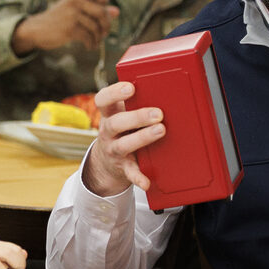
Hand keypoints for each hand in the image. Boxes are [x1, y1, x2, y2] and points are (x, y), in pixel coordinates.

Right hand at [10, 0, 118, 54]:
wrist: (36, 29)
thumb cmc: (57, 19)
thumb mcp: (75, 10)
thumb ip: (95, 9)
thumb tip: (117, 12)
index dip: (105, 0)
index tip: (103, 9)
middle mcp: (75, 2)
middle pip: (102, 12)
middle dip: (106, 26)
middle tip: (104, 33)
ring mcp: (72, 15)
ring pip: (96, 27)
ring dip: (98, 38)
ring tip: (95, 42)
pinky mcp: (70, 29)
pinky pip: (88, 37)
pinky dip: (92, 44)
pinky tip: (89, 46)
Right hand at [82, 80, 164, 196]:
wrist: (106, 162)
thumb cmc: (123, 130)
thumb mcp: (123, 114)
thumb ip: (137, 102)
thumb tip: (165, 85)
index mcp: (109, 114)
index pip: (103, 100)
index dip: (114, 93)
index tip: (130, 87)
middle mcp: (108, 131)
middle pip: (116, 122)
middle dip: (137, 116)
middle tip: (158, 113)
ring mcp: (114, 150)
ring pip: (123, 145)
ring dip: (142, 138)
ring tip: (161, 130)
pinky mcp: (123, 167)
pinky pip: (130, 173)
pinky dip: (138, 178)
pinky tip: (147, 182)